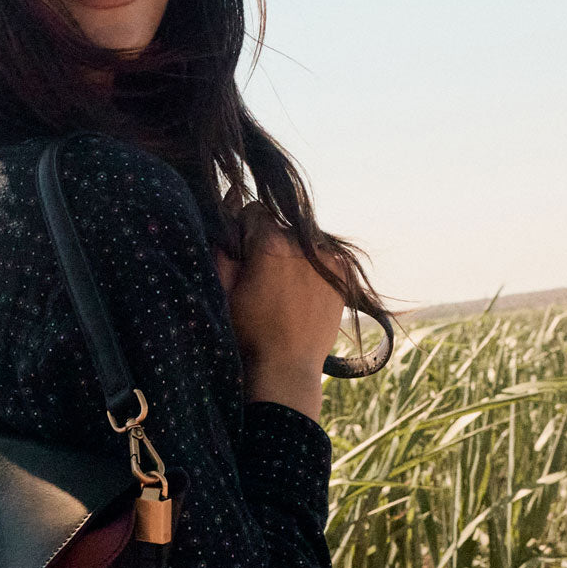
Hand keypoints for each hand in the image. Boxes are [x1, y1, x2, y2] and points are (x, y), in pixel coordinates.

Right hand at [216, 203, 347, 415]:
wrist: (285, 370)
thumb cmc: (246, 332)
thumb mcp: (221, 288)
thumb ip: (224, 242)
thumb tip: (230, 198)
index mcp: (270, 242)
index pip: (254, 211)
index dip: (243, 233)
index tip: (242, 258)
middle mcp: (304, 243)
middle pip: (280, 227)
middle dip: (269, 244)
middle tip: (262, 280)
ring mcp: (329, 259)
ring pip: (303, 241)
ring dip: (292, 255)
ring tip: (284, 292)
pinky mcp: (344, 275)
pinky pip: (324, 257)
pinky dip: (313, 268)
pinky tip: (302, 294)